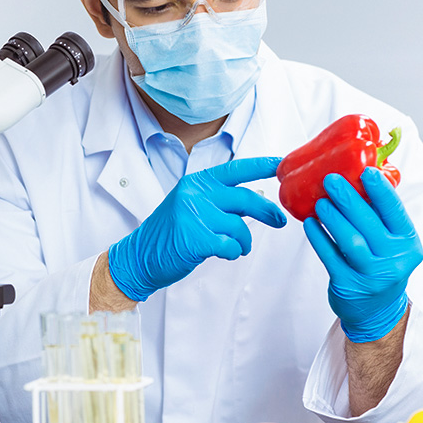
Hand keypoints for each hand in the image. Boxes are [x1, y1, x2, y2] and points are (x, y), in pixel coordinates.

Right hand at [108, 157, 285, 301]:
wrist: (140, 257)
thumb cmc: (170, 234)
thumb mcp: (191, 206)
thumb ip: (220, 200)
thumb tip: (258, 202)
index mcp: (196, 183)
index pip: (236, 169)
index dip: (262, 166)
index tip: (282, 166)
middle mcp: (195, 194)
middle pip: (245, 198)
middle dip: (267, 211)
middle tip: (279, 221)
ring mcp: (195, 216)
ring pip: (240, 227)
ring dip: (245, 241)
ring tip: (237, 247)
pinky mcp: (196, 239)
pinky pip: (231, 246)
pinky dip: (233, 253)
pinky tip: (224, 253)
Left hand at [303, 167, 422, 342]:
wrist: (376, 311)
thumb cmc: (382, 265)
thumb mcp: (392, 243)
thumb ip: (381, 216)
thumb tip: (361, 176)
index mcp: (409, 244)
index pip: (396, 212)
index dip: (381, 191)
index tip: (366, 171)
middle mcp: (394, 261)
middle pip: (369, 224)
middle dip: (349, 200)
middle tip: (331, 180)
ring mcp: (372, 276)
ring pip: (350, 241)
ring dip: (332, 218)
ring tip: (320, 201)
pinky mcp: (348, 286)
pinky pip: (330, 256)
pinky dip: (319, 238)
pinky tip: (310, 223)